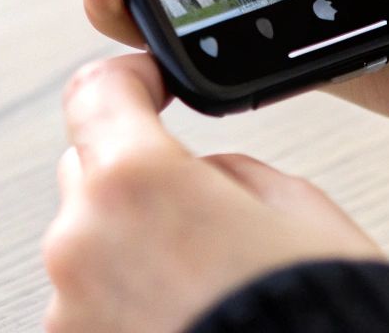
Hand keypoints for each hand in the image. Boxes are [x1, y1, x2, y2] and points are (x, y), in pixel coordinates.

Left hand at [45, 53, 379, 332]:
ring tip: (209, 290)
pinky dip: (129, 308)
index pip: (96, 92)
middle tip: (202, 211)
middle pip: (89, 173)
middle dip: (136, 178)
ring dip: (133, 253)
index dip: (129, 81)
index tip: (150, 87)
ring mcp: (69, 310)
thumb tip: (205, 176)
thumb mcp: (298, 210)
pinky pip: (94, 309)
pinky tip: (190, 322)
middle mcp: (81, 242)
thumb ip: (230, 171)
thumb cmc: (319, 320)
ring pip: (91, 249)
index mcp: (136, 180)